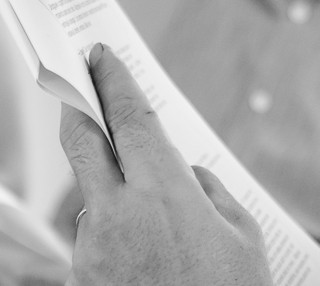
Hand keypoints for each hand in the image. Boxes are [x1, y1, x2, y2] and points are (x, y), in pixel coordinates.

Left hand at [59, 43, 272, 285]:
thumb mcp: (244, 238)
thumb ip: (210, 192)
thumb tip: (183, 174)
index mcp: (163, 192)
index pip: (130, 117)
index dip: (114, 80)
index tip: (100, 55)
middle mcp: (116, 213)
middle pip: (80, 140)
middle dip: (76, 105)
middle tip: (76, 83)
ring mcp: (92, 250)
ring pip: (89, 197)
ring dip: (108, 192)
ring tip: (150, 220)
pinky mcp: (81, 280)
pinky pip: (95, 241)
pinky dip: (113, 235)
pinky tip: (143, 256)